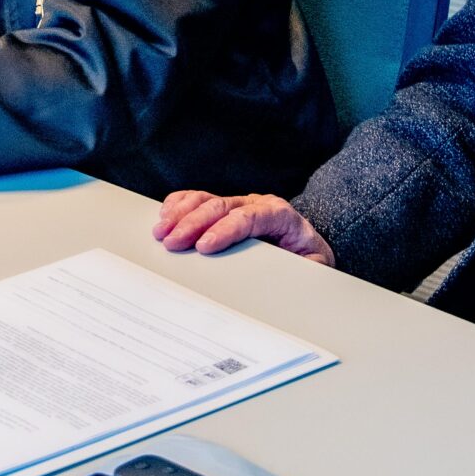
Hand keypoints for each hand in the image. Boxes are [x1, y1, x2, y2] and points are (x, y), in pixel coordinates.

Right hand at [154, 191, 335, 263]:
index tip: (204, 246)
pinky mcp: (226, 208)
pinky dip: (180, 204)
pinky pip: (199, 198)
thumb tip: (287, 277)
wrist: (308, 247)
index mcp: (281, 216)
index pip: (249, 218)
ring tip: (161, 232)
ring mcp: (239, 204)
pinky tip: (165, 215)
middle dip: (193, 223)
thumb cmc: (307, 259)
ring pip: (206, 199)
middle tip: (171, 243)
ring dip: (180, 213)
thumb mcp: (313, 267)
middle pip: (221, 206)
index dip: (224, 230)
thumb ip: (303, 269)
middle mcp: (258, 204)